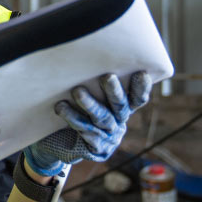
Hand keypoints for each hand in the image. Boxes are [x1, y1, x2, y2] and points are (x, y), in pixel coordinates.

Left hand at [23, 71, 152, 176]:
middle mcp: (119, 121)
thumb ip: (93, 82)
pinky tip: (61, 107)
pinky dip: (72, 118)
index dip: (141, 88)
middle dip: (114, 91)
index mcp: (122, 108)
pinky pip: (85, 132)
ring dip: (89, 104)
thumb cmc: (76, 110)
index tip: (142, 73)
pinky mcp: (95, 149)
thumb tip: (91, 52)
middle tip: (107, 77)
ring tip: (77, 91)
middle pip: (120, 106)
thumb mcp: (88, 95)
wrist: (59, 142)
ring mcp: (109, 136)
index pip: (137, 98)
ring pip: (101, 118)